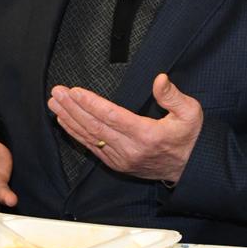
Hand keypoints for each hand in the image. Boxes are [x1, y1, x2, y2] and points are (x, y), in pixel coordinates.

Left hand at [47, 73, 203, 182]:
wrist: (191, 168)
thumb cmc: (191, 137)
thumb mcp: (191, 112)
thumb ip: (173, 96)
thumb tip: (160, 79)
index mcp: (148, 135)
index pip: (112, 116)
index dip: (91, 104)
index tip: (75, 92)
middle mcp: (131, 149)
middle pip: (95, 126)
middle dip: (73, 108)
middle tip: (57, 93)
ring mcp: (122, 158)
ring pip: (90, 138)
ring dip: (70, 120)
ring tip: (55, 105)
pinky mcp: (117, 164)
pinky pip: (93, 148)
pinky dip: (76, 134)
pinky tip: (66, 123)